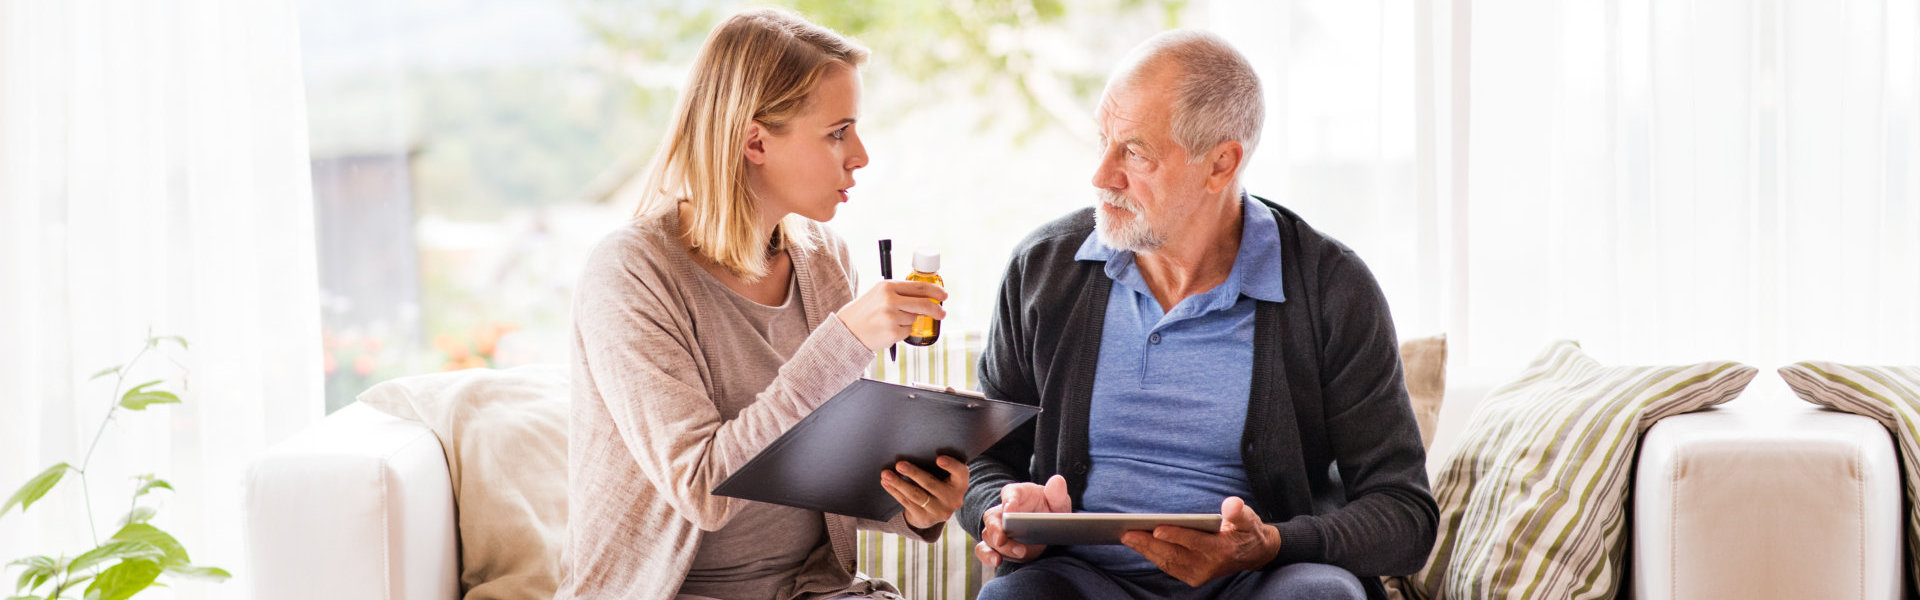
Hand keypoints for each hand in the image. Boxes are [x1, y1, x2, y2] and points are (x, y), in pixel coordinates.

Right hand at [836, 280, 947, 350]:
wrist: (847, 330)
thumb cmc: (865, 312)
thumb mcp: (879, 294)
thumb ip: (899, 292)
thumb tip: (927, 296)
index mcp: (887, 286)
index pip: (919, 286)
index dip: (935, 291)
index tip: (944, 295)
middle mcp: (890, 299)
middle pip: (924, 303)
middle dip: (936, 310)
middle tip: (942, 313)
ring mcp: (892, 316)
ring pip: (914, 319)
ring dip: (909, 321)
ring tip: (891, 321)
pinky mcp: (893, 332)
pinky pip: (908, 331)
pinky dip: (902, 332)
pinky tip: (888, 330)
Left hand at [881, 455, 968, 529]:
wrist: (938, 510)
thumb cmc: (941, 481)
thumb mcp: (948, 474)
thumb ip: (942, 464)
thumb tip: (916, 446)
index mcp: (961, 484)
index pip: (960, 472)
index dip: (951, 465)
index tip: (938, 459)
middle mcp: (953, 499)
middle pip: (931, 484)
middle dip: (914, 473)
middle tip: (899, 464)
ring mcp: (939, 511)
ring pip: (916, 495)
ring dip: (899, 484)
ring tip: (886, 474)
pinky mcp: (925, 518)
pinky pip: (907, 503)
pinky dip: (894, 491)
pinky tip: (886, 483)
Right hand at [972, 474, 1070, 566]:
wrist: (1048, 527)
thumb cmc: (1050, 508)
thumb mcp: (1058, 500)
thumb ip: (1057, 493)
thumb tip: (1057, 481)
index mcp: (1016, 494)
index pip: (1009, 494)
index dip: (1008, 502)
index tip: (1010, 512)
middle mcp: (1002, 511)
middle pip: (992, 518)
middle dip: (997, 530)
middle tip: (1004, 539)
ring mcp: (997, 529)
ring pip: (989, 536)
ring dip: (1001, 546)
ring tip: (1019, 552)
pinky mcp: (997, 546)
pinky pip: (984, 550)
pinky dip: (987, 556)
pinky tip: (997, 561)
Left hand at [1120, 496, 1280, 586]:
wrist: (1253, 554)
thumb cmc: (1246, 530)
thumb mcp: (1248, 517)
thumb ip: (1239, 512)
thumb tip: (1232, 505)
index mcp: (1222, 549)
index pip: (1194, 542)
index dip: (1175, 535)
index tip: (1156, 528)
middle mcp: (1209, 565)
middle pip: (1174, 554)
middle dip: (1149, 544)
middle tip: (1127, 533)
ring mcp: (1199, 574)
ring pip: (1167, 562)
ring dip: (1146, 550)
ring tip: (1127, 537)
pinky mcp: (1192, 577)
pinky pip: (1168, 566)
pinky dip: (1152, 556)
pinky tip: (1138, 545)